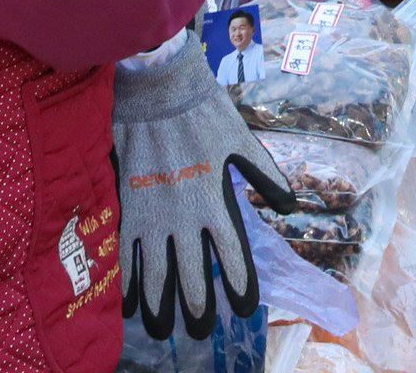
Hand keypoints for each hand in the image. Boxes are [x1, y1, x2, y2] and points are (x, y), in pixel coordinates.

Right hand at [114, 35, 296, 339]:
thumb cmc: (202, 111)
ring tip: (162, 328)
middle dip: (197, 307)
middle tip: (198, 329)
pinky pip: (124, 254)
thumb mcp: (242, 141)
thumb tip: (291, 206)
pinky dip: (126, 282)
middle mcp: (185, 215)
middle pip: (192, 275)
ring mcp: (151, 213)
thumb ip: (266, 176)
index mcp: (216, 200)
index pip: (234, 255)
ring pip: (155, 273)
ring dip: (160, 304)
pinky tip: (127, 304)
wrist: (156, 86)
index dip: (241, 285)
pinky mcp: (125, 205)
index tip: (245, 308)